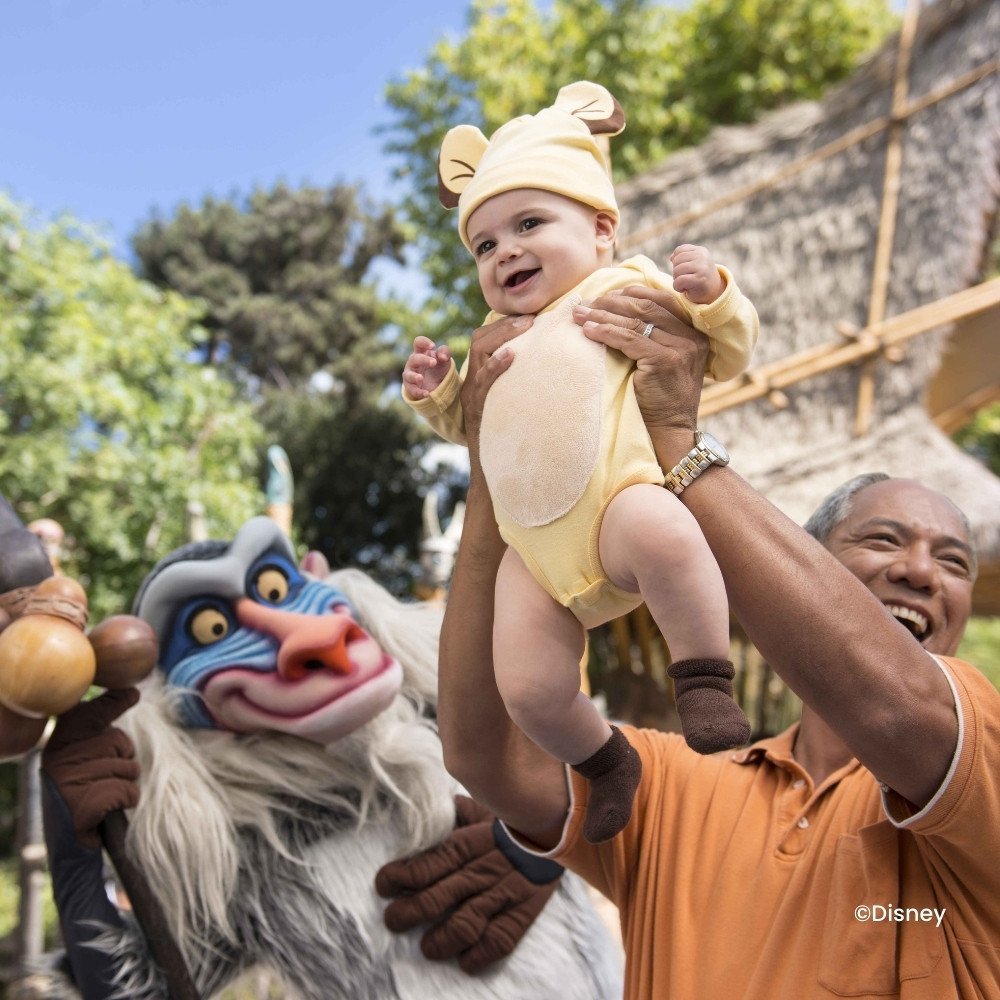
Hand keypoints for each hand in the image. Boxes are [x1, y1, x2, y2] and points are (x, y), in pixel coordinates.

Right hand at [41, 688, 140, 849]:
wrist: (67, 842)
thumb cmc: (83, 792)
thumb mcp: (89, 754)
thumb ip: (104, 723)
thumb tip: (133, 690)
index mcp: (60, 744)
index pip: (89, 714)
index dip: (113, 703)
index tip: (132, 693)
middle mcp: (60, 760)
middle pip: (120, 743)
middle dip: (124, 761)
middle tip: (103, 779)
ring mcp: (69, 783)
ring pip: (128, 769)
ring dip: (126, 784)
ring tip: (104, 796)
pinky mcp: (83, 806)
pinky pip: (127, 792)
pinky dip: (126, 801)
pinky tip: (107, 810)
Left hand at [375, 794, 562, 974]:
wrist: (559, 829)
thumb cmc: (509, 822)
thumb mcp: (482, 808)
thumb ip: (454, 813)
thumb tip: (428, 809)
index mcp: (469, 842)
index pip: (429, 862)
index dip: (402, 876)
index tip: (383, 885)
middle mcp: (482, 870)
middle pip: (437, 897)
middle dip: (408, 913)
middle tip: (394, 920)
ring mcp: (503, 893)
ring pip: (465, 924)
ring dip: (440, 940)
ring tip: (428, 946)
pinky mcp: (524, 912)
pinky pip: (500, 940)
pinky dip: (479, 955)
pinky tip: (464, 960)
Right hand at [403, 336, 452, 399]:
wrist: (439, 386)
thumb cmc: (439, 369)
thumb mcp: (445, 360)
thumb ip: (445, 352)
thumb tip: (441, 357)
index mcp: (421, 352)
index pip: (418, 343)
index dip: (423, 342)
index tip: (433, 346)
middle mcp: (414, 363)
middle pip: (414, 358)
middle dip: (423, 360)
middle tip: (434, 362)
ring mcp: (411, 375)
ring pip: (408, 375)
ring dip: (414, 376)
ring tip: (421, 378)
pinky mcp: (411, 387)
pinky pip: (412, 390)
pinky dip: (419, 392)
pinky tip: (427, 393)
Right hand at [458, 314, 529, 466]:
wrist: (489, 472)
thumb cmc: (504, 440)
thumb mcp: (507, 406)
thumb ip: (513, 387)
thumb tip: (539, 372)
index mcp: (477, 379)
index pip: (482, 339)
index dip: (501, 325)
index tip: (527, 318)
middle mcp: (471, 383)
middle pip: (478, 339)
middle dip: (504, 324)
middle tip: (530, 318)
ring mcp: (472, 395)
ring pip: (479, 352)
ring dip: (503, 335)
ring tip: (526, 327)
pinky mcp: (477, 408)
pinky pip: (483, 381)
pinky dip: (496, 365)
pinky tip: (512, 355)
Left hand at [573, 286, 708, 463]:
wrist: (671, 433)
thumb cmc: (660, 401)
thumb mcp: (665, 363)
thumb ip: (656, 338)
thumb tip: (619, 312)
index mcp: (694, 333)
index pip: (661, 299)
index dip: (631, 293)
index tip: (605, 296)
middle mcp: (692, 337)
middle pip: (646, 306)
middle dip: (610, 302)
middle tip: (584, 304)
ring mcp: (680, 348)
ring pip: (634, 321)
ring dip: (601, 315)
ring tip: (578, 315)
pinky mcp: (664, 361)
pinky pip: (628, 339)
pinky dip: (605, 332)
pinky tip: (587, 332)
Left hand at [670, 244, 723, 303]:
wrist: (713, 293)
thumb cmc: (699, 278)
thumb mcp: (693, 263)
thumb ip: (682, 257)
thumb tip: (671, 258)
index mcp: (700, 250)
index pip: (679, 250)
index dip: (677, 262)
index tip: (686, 270)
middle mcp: (703, 256)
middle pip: (677, 260)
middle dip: (677, 272)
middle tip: (686, 279)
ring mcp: (702, 267)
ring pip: (677, 270)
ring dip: (677, 280)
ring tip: (686, 283)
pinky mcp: (700, 279)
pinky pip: (679, 281)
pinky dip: (678, 287)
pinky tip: (685, 289)